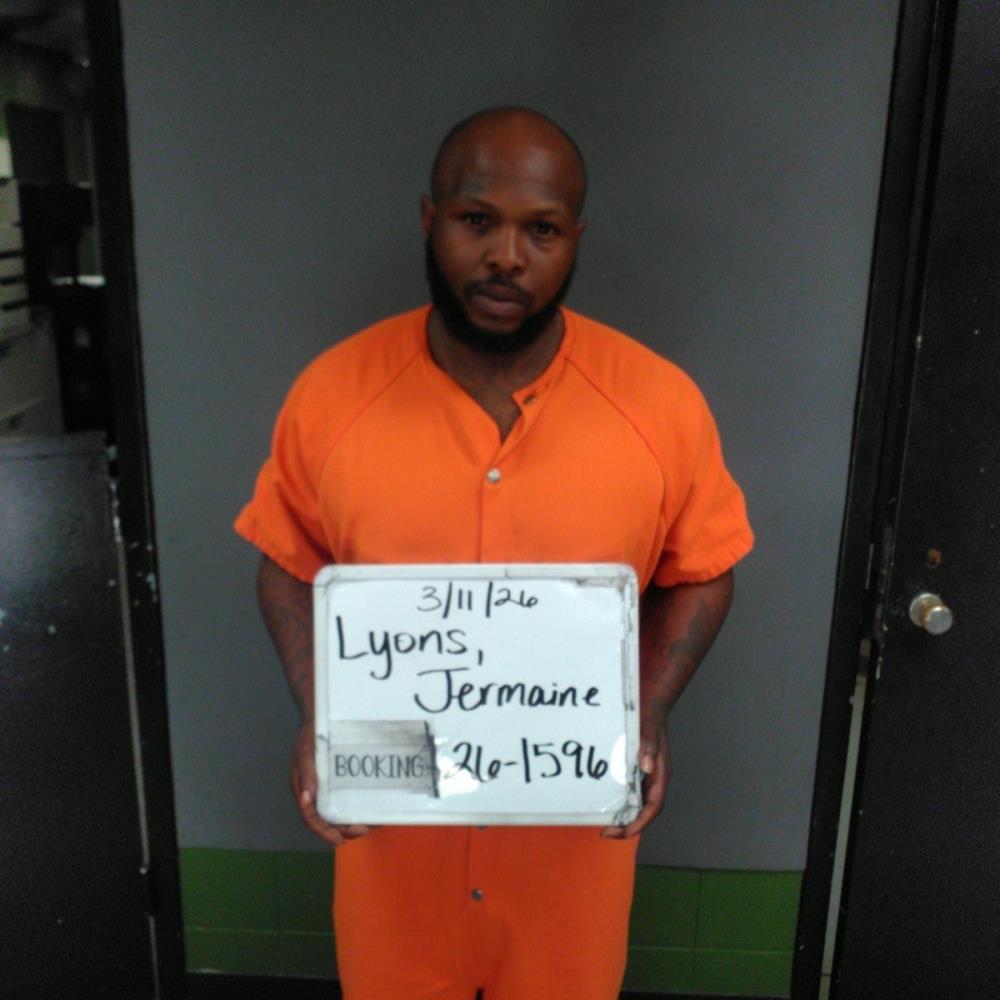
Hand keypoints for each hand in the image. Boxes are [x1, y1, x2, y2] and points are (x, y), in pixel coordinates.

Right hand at [291, 722, 371, 845]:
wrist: (320, 719)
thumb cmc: (311, 737)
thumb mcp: (305, 752)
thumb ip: (306, 774)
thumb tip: (306, 798)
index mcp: (305, 791)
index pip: (312, 818)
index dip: (324, 832)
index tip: (339, 840)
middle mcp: (317, 794)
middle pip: (329, 820)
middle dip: (345, 830)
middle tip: (363, 830)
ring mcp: (330, 789)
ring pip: (340, 813)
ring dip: (354, 822)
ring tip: (372, 823)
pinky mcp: (341, 783)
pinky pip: (350, 799)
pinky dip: (359, 807)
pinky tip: (373, 807)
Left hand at [601, 718, 671, 838]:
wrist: (651, 699)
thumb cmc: (650, 714)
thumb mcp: (648, 727)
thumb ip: (649, 746)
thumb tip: (647, 767)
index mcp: (660, 773)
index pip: (654, 806)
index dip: (641, 822)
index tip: (625, 832)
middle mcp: (654, 777)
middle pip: (644, 810)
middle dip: (628, 825)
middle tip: (606, 833)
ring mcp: (645, 774)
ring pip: (636, 802)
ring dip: (623, 815)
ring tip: (604, 823)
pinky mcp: (635, 767)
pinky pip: (628, 789)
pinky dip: (618, 799)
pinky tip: (603, 800)